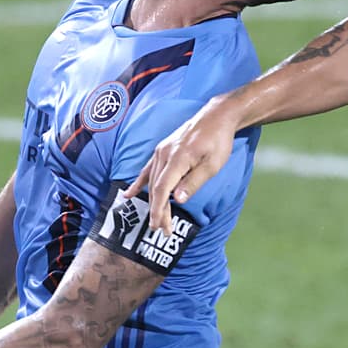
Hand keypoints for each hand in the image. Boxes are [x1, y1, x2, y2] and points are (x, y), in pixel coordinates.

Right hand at [125, 98, 239, 232]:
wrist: (216, 117)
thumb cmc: (218, 141)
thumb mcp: (212, 165)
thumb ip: (194, 182)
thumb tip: (177, 200)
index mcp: (177, 159)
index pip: (162, 189)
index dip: (158, 209)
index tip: (159, 226)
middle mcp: (165, 154)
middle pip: (156, 188)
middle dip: (158, 211)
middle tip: (162, 230)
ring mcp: (161, 151)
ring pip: (152, 180)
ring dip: (152, 201)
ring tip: (154, 220)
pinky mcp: (162, 149)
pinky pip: (148, 169)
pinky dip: (139, 183)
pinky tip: (129, 194)